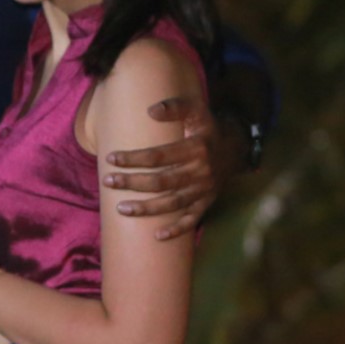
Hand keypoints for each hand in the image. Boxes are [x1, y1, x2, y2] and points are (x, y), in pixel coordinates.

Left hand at [103, 96, 216, 239]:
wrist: (236, 148)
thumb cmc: (207, 129)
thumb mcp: (197, 111)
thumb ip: (176, 107)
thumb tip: (150, 111)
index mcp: (197, 148)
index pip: (159, 156)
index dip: (134, 158)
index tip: (111, 158)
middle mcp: (202, 171)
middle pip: (162, 181)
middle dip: (132, 183)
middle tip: (107, 181)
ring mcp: (204, 190)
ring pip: (173, 203)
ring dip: (147, 208)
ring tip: (121, 208)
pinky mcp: (207, 202)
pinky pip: (193, 219)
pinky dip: (177, 230)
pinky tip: (156, 236)